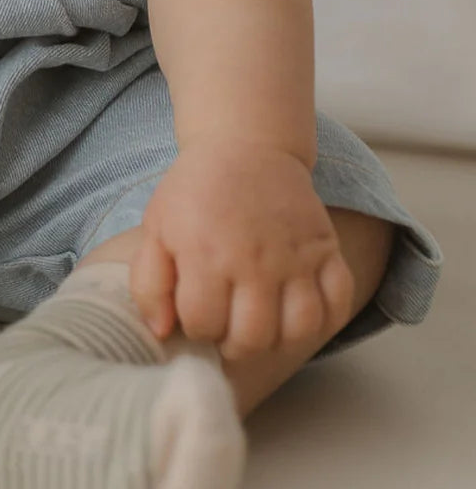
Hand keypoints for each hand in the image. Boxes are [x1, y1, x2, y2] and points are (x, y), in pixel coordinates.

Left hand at [129, 138, 355, 361]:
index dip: (196, 327)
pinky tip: (299, 312)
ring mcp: (295, 256)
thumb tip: (162, 332)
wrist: (244, 144)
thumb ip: (149, 284)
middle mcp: (254, 259)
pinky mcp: (326, 248)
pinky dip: (325, 320)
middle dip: (233, 343)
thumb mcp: (156, 227)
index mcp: (206, 253)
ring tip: (261, 324)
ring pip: (299, 330)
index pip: (203, 324)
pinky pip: (338, 303)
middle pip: (252, 337)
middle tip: (228, 326)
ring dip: (278, 339)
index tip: (196, 311)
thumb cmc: (196, 190)